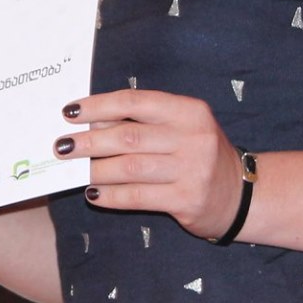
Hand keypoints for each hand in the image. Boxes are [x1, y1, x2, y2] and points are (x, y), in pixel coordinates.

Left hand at [54, 89, 247, 240]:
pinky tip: (93, 195)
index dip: (98, 105)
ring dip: (95, 170)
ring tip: (73, 171)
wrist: (241, 195)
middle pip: (128, 137)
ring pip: (130, 168)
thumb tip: (90, 124)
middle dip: (88, 142)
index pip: (135, 102)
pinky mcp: (187, 200)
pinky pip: (139, 197)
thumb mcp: (179, 128)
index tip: (69, 112)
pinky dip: (111, 196)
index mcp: (189, 111)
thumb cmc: (197, 155)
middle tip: (61, 146)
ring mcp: (192, 170)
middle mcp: (193, 137)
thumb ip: (142, 123)